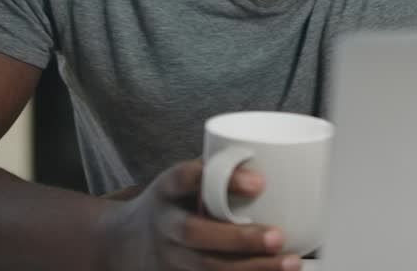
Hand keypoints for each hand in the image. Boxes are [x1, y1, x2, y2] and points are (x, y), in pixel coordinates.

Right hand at [93, 159, 300, 270]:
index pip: (186, 179)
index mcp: (166, 191)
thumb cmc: (172, 203)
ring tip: (291, 262)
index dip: (223, 180)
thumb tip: (274, 156)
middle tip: (278, 236)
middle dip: (239, 239)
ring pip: (207, 267)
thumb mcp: (182, 181)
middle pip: (196, 234)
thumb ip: (217, 171)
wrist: (125, 242)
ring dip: (252, 267)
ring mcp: (167, 258)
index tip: (260, 182)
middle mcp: (164, 225)